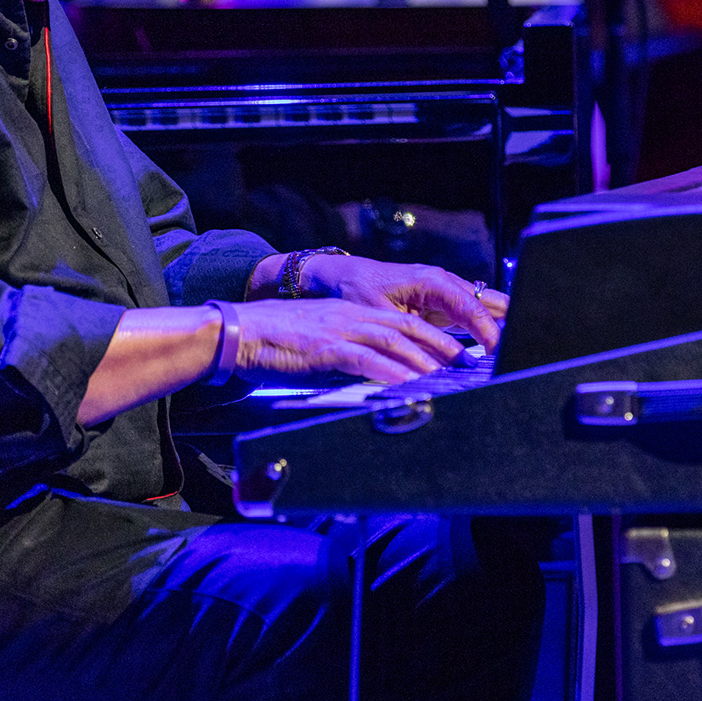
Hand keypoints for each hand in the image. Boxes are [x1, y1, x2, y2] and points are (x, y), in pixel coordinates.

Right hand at [233, 298, 462, 383]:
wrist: (234, 332)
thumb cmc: (269, 343)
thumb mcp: (315, 345)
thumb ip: (342, 355)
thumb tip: (364, 375)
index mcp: (349, 314)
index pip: (401, 323)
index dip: (433, 337)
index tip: (456, 353)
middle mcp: (350, 317)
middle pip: (407, 328)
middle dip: (441, 346)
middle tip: (468, 364)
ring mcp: (339, 330)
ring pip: (394, 341)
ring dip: (425, 359)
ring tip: (450, 376)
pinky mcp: (325, 347)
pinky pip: (366, 360)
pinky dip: (391, 373)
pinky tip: (409, 386)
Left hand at [302, 254, 506, 350]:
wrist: (342, 276)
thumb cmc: (357, 291)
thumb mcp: (378, 318)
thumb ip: (404, 340)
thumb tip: (426, 368)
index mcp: (433, 281)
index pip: (473, 307)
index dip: (489, 332)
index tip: (498, 355)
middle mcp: (445, 282)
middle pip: (488, 303)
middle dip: (504, 325)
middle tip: (516, 353)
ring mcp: (445, 291)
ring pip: (484, 307)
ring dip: (496, 328)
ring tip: (510, 354)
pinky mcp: (441, 302)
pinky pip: (470, 315)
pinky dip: (482, 330)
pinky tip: (491, 350)